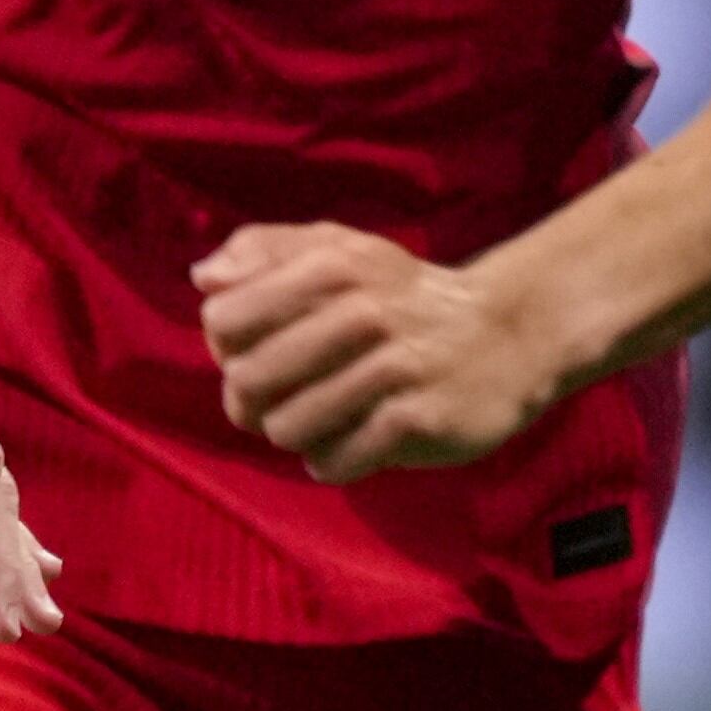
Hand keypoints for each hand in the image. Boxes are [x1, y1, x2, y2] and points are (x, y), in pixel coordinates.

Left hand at [194, 223, 563, 483]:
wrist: (507, 334)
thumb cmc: (401, 295)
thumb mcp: (339, 249)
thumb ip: (265, 250)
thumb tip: (203, 277)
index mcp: (331, 265)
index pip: (223, 320)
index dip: (225, 346)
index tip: (252, 349)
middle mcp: (360, 313)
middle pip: (248, 381)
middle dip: (249, 400)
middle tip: (274, 399)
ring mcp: (391, 370)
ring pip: (286, 427)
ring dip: (293, 432)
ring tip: (317, 418)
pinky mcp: (417, 423)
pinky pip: (333, 461)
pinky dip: (330, 460)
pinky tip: (351, 440)